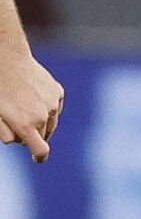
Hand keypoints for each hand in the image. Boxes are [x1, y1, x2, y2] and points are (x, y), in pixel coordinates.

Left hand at [0, 45, 62, 161]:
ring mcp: (52, 104)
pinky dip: (46, 108)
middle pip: (44, 136)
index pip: (40, 150)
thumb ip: (5, 133)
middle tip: (18, 122)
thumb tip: (17, 141)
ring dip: (40, 121)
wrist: (8, 60)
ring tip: (25, 109)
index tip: (37, 158)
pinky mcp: (57, 93)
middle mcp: (43, 117)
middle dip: (33, 134)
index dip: (39, 156)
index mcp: (26, 126)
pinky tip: (33, 98)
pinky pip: (54, 107)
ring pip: (50, 122)